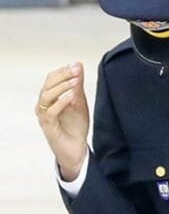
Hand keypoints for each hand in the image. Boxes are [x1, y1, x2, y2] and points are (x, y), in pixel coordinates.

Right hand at [35, 62, 89, 180]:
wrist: (77, 149)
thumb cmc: (75, 126)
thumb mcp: (79, 101)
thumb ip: (77, 85)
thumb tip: (78, 64)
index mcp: (50, 98)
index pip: (51, 79)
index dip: (63, 70)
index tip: (77, 65)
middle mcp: (44, 105)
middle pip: (47, 85)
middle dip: (62, 76)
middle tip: (76, 70)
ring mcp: (44, 116)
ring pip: (46, 96)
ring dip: (61, 87)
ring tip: (75, 81)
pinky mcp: (48, 127)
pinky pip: (50, 112)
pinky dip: (60, 102)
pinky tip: (71, 97)